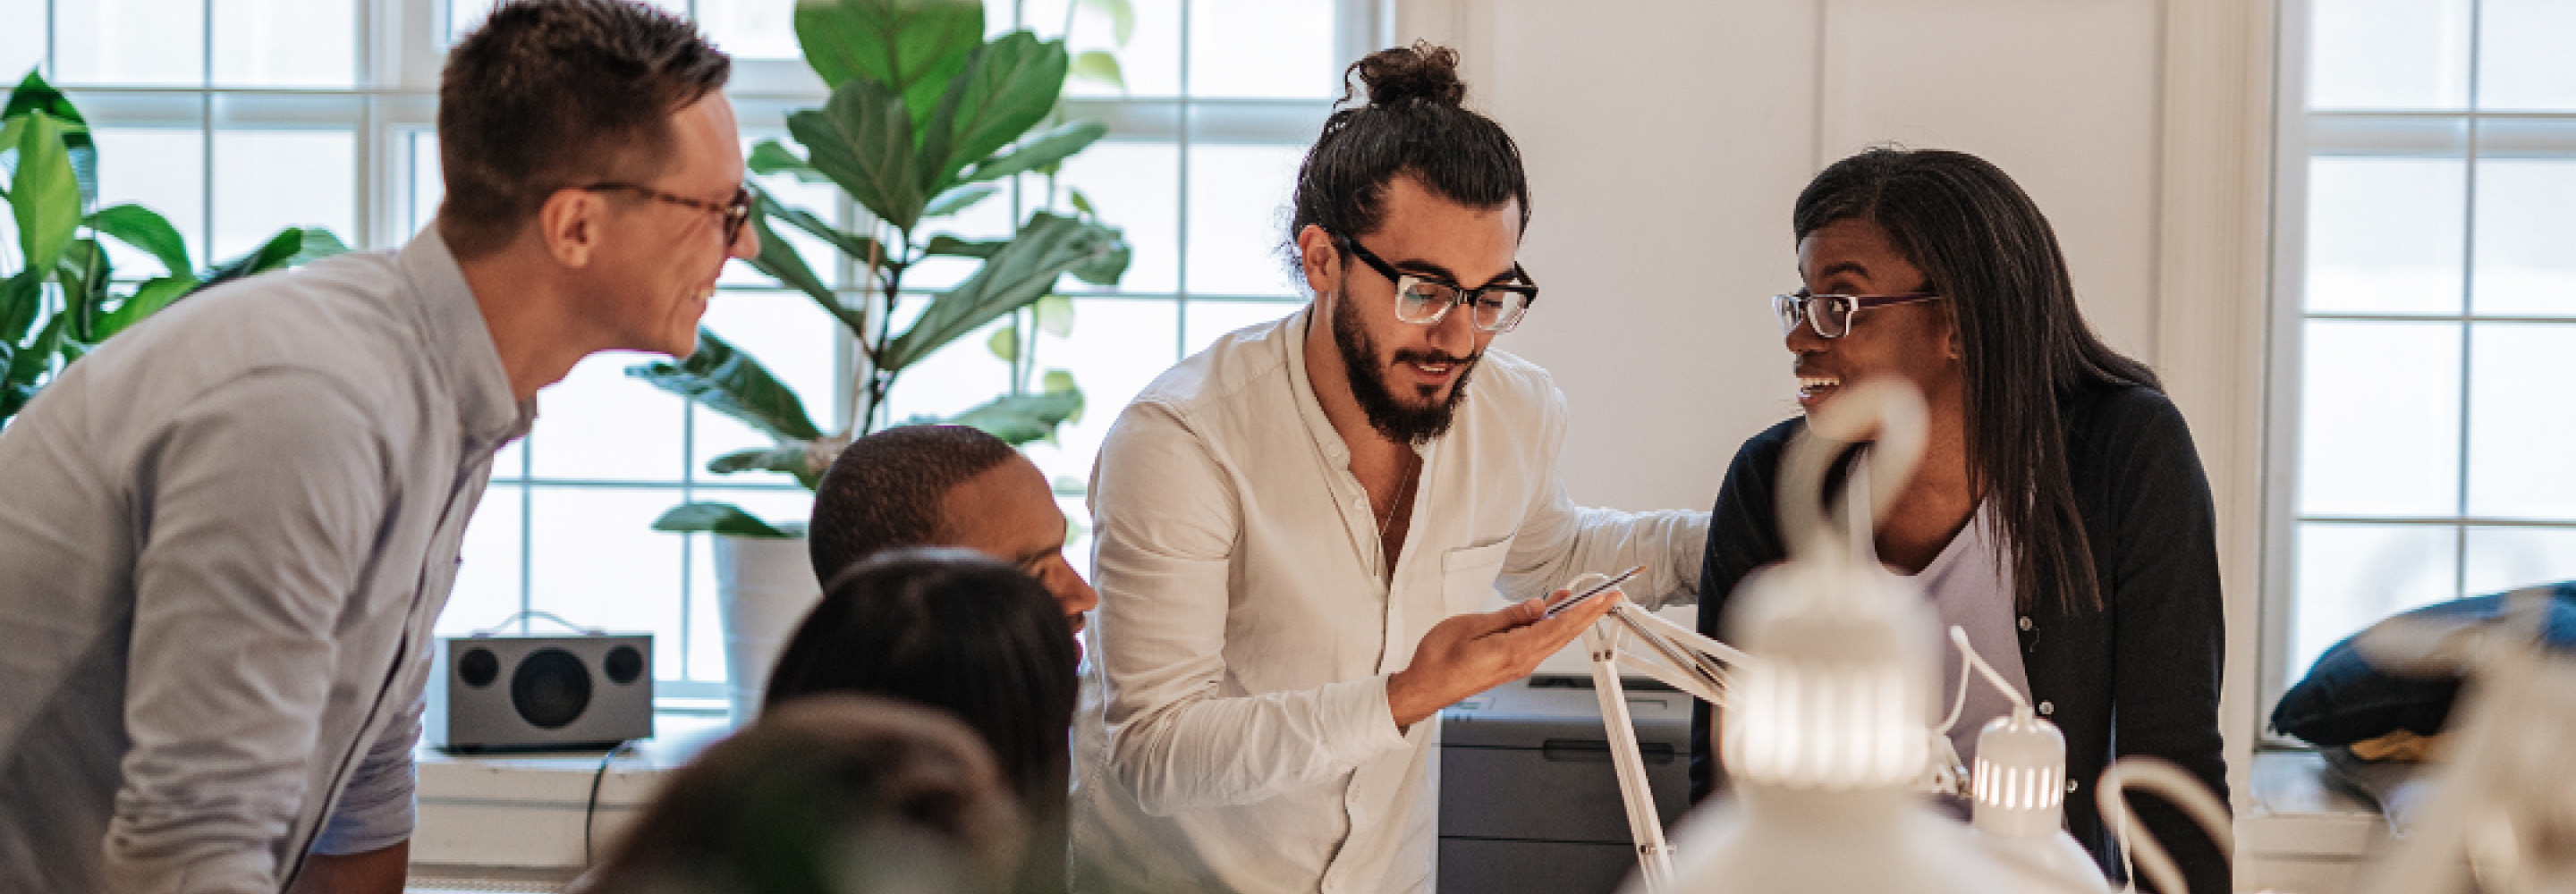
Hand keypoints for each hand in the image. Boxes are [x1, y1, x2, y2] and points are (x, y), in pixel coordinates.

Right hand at [1385, 586, 1623, 727]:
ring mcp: (1518, 664)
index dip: (1586, 610)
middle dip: (1590, 613)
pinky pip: (1540, 643)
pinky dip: (1553, 626)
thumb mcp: (1470, 626)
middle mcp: (1522, 660)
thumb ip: (1507, 616)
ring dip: (1572, 618)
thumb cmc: (1439, 660)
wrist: (1425, 687)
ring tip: (1585, 599)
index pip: (1560, 626)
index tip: (1605, 598)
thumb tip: (1536, 606)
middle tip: (1610, 596)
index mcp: (1515, 650)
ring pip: (1554, 638)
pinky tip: (1553, 613)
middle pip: (1564, 634)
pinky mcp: (1511, 664)